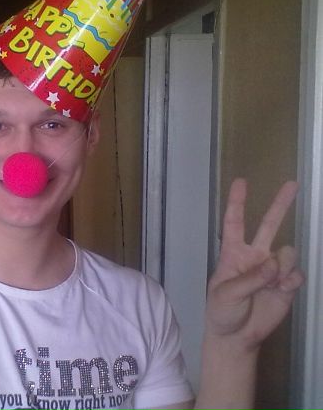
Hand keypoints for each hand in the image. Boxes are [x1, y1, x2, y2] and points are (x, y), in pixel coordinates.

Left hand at [205, 178, 304, 350]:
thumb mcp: (226, 294)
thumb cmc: (222, 311)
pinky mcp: (286, 285)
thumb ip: (250, 279)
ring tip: (270, 283)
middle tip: (292, 184)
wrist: (236, 337)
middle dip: (280, 204)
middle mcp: (254, 256)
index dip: (237, 202)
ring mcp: (272, 270)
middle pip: (268, 225)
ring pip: (287, 252)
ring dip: (282, 265)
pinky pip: (296, 274)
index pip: (234, 223)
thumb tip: (274, 263)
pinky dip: (290, 281)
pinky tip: (281, 290)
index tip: (241, 181)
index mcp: (232, 253)